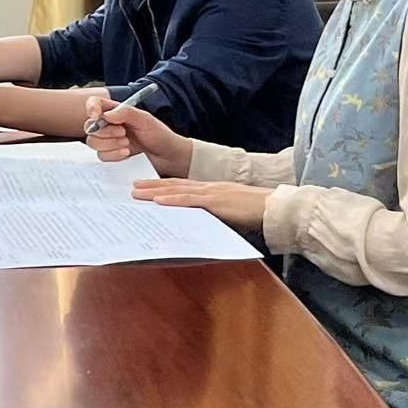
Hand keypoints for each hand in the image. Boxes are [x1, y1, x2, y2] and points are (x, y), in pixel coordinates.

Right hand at [83, 95, 193, 176]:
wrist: (167, 156)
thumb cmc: (159, 135)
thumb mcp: (145, 119)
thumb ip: (125, 113)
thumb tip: (105, 115)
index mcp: (116, 111)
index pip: (95, 104)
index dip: (91, 108)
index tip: (96, 116)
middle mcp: (109, 125)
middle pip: (90, 126)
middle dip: (106, 132)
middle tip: (123, 133)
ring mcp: (108, 141)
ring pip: (93, 142)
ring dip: (110, 144)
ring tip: (127, 144)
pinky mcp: (110, 156)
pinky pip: (101, 156)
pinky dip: (113, 155)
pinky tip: (126, 153)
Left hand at [132, 179, 271, 232]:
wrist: (275, 207)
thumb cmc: (256, 211)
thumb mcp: (229, 211)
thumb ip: (213, 214)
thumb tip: (198, 223)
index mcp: (211, 189)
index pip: (181, 186)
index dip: (162, 185)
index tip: (145, 187)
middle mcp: (208, 187)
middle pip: (174, 185)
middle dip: (152, 185)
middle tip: (132, 187)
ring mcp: (211, 193)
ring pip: (176, 190)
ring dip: (154, 191)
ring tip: (136, 192)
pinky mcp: (216, 202)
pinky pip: (190, 200)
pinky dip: (172, 199)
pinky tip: (158, 200)